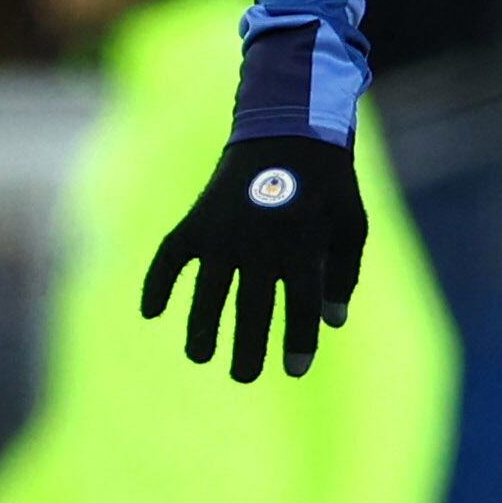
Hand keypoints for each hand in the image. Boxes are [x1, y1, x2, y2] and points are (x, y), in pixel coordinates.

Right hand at [142, 137, 366, 381]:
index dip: (298, 342)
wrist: (287, 126)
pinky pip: (170, 257)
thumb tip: (332, 324)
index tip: (295, 370)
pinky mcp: (198, 219)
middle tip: (244, 376)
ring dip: (201, 327)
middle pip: (252, 308)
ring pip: (208, 291)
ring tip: (200, 356)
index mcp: (302, 243)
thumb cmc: (327, 182)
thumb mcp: (350, 222)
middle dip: (248, 348)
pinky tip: (151, 313)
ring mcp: (224, 230)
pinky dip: (156, 283)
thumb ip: (343, 273)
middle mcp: (260, 241)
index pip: (300, 305)